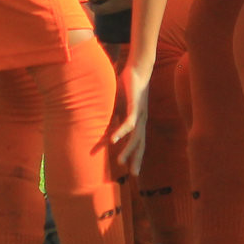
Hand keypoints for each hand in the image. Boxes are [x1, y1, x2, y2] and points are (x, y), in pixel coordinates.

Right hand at [107, 58, 153, 174]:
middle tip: (134, 175)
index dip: (136, 157)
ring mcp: (140, 114)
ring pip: (136, 137)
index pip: (138, 143)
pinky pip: (128, 122)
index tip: (133, 171)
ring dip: (128, 150)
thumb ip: (113, 116)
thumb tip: (102, 124)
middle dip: (137, 159)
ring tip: (120, 162)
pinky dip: (121, 132)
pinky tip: (113, 140)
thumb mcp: (118, 105)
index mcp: (138, 121)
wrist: (137, 68)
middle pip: (141, 144)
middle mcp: (142, 121)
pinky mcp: (135, 106)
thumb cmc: (127, 87)